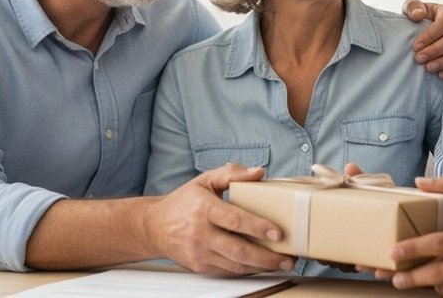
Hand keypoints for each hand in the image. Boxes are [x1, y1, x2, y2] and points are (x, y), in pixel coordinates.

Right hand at [142, 163, 295, 275]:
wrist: (154, 226)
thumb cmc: (184, 201)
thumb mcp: (205, 180)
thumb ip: (232, 174)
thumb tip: (259, 172)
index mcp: (204, 209)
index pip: (234, 220)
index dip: (258, 227)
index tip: (278, 232)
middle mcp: (201, 233)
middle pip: (238, 249)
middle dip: (267, 257)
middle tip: (288, 257)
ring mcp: (199, 252)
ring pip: (235, 265)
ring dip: (261, 266)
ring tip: (282, 263)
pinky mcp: (200, 266)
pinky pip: (228, 271)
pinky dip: (247, 269)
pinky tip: (262, 265)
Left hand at [402, 0, 442, 79]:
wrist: (425, 30)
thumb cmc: (419, 18)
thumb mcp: (412, 8)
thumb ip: (412, 7)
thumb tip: (418, 14)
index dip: (430, 36)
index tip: (415, 46)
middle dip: (436, 50)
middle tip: (419, 59)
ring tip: (429, 68)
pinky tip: (440, 75)